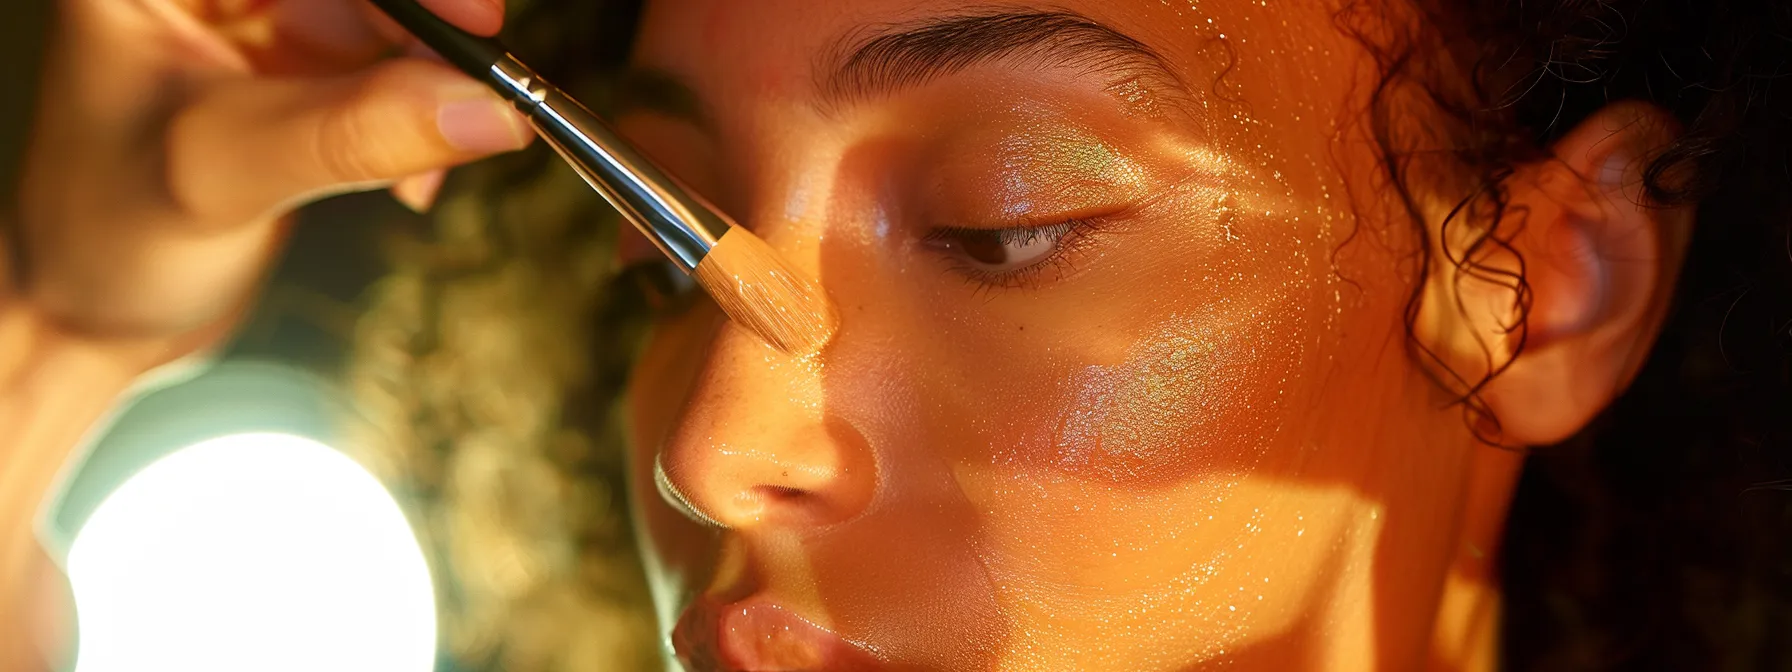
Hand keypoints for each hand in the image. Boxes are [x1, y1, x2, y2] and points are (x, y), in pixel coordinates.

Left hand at [3, 1, 530, 667]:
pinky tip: (409, 174)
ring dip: (431, 84)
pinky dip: (421, 117)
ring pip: (387, 18)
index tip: (475, 20)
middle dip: (427, 31)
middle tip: (481, 86)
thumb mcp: (223, 175)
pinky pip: (392, 69)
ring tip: (429, 160)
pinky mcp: (297, 75)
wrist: (94, 318)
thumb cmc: (102, 238)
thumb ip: (351, 132)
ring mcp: (257, 28)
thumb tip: (482, 108)